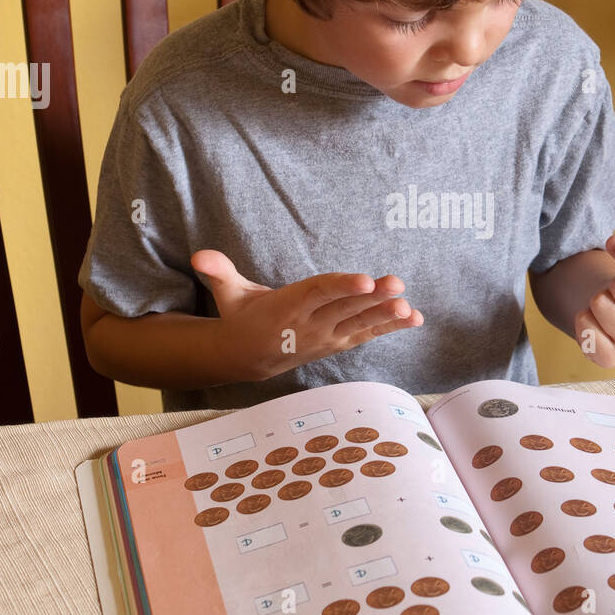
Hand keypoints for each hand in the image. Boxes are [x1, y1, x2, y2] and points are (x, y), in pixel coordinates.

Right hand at [190, 251, 423, 382]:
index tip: (365, 281)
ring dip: (387, 316)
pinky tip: (415, 318)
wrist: (247, 358)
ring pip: (360, 323)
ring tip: (411, 308)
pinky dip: (390, 327)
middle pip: (346, 308)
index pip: (319, 293)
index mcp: (288, 306)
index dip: (342, 287)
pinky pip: (367, 334)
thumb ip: (219, 272)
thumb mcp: (227, 294)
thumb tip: (199, 255)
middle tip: (398, 285)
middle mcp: (311, 324)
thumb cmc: (242, 316)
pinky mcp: (337, 343)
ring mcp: (327, 337)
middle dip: (373, 298)